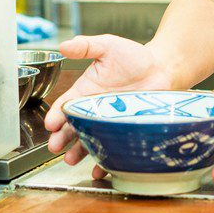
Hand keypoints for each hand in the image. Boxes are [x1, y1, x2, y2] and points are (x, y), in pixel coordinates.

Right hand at [44, 34, 172, 179]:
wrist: (162, 69)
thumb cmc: (134, 57)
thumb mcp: (108, 46)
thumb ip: (86, 46)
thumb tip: (63, 45)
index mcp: (85, 90)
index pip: (66, 104)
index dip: (56, 114)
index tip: (51, 123)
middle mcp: (93, 109)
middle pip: (72, 126)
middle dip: (62, 137)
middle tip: (55, 146)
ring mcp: (108, 122)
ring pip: (88, 139)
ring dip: (78, 150)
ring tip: (70, 159)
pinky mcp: (124, 131)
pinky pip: (111, 148)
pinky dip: (104, 160)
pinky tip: (100, 167)